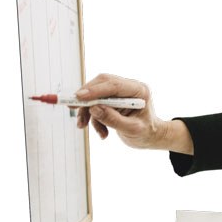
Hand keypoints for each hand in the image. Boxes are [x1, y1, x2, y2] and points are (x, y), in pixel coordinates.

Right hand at [75, 73, 190, 152]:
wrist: (149, 136)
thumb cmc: (146, 133)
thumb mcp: (132, 129)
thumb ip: (114, 119)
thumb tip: (94, 109)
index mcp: (139, 90)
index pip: (114, 85)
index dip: (95, 90)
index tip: (79, 97)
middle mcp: (129, 87)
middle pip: (101, 84)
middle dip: (86, 99)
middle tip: (72, 108)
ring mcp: (120, 92)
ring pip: (95, 95)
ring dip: (87, 112)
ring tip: (84, 127)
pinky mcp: (112, 99)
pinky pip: (96, 104)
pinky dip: (93, 118)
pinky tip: (102, 132)